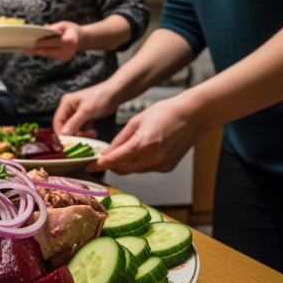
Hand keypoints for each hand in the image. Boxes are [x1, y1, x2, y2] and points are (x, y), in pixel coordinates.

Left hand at [24, 21, 83, 61]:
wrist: (83, 40)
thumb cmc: (72, 30)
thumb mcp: (65, 25)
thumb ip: (55, 27)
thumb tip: (44, 28)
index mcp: (71, 40)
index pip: (55, 42)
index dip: (45, 43)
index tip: (35, 42)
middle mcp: (69, 50)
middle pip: (50, 51)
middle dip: (37, 50)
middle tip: (25, 49)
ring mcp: (67, 56)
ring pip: (49, 54)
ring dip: (38, 52)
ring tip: (27, 50)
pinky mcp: (64, 59)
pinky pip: (52, 55)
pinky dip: (44, 52)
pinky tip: (35, 50)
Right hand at [53, 82, 121, 137]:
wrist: (116, 93)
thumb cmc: (100, 97)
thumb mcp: (86, 110)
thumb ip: (74, 122)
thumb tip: (63, 133)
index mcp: (66, 104)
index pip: (58, 121)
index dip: (61, 132)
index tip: (68, 142)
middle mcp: (70, 109)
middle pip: (66, 127)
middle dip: (74, 134)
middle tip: (83, 139)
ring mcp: (77, 114)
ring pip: (75, 130)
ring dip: (82, 135)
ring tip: (91, 134)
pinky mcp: (85, 118)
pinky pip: (82, 130)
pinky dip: (87, 133)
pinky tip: (93, 133)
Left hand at [87, 95, 201, 173]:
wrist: (192, 116)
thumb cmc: (166, 112)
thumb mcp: (136, 121)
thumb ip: (120, 139)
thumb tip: (107, 152)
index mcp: (143, 143)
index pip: (114, 160)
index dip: (100, 165)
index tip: (90, 166)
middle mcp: (152, 158)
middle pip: (122, 170)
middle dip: (111, 165)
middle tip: (103, 159)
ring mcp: (161, 165)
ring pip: (134, 170)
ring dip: (126, 163)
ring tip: (126, 150)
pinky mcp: (167, 167)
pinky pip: (147, 168)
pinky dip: (140, 163)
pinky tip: (145, 150)